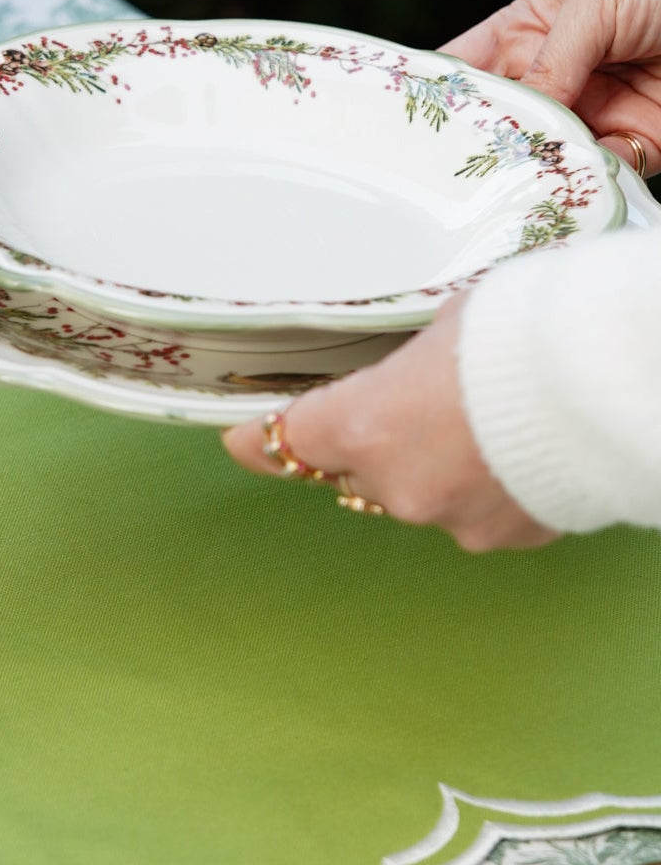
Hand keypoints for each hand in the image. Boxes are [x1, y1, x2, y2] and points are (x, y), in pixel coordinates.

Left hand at [220, 296, 560, 552]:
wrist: (621, 377)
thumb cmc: (530, 330)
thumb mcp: (442, 326)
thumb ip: (399, 367)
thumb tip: (397, 375)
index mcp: (364, 426)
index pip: (278, 445)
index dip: (256, 440)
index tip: (243, 438)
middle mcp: (396, 486)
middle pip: (352, 473)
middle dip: (370, 446)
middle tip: (415, 405)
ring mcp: (450, 520)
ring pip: (414, 496)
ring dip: (430, 468)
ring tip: (482, 423)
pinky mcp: (502, 538)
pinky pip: (470, 514)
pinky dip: (481, 489)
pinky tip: (515, 453)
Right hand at [443, 0, 660, 173]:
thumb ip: (550, 58)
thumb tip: (512, 119)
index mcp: (533, 31)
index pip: (468, 69)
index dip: (434, 95)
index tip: (396, 127)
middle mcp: (554, 79)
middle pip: (495, 123)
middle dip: (469, 147)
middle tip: (435, 175)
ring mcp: (587, 117)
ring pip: (535, 158)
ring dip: (519, 173)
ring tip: (491, 189)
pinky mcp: (625, 151)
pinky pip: (587, 179)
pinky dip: (572, 188)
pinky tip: (549, 193)